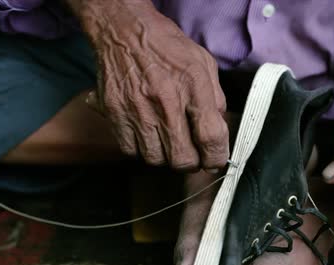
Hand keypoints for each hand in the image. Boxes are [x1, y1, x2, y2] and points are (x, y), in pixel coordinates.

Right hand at [74, 0, 227, 171]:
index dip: (216, 157)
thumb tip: (218, 132)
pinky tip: (148, 134)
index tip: (216, 161)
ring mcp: (137, 110)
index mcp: (193, 86)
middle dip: (191, 163)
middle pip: (182, 159)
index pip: (210, 137)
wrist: (124, 31)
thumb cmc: (168, 47)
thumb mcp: (204, 64)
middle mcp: (165, 101)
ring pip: (156, 160)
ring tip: (169, 141)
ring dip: (166, 157)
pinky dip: (142, 149)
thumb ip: (215, 99)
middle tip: (192, 153)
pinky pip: (130, 151)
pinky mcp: (115, 115)